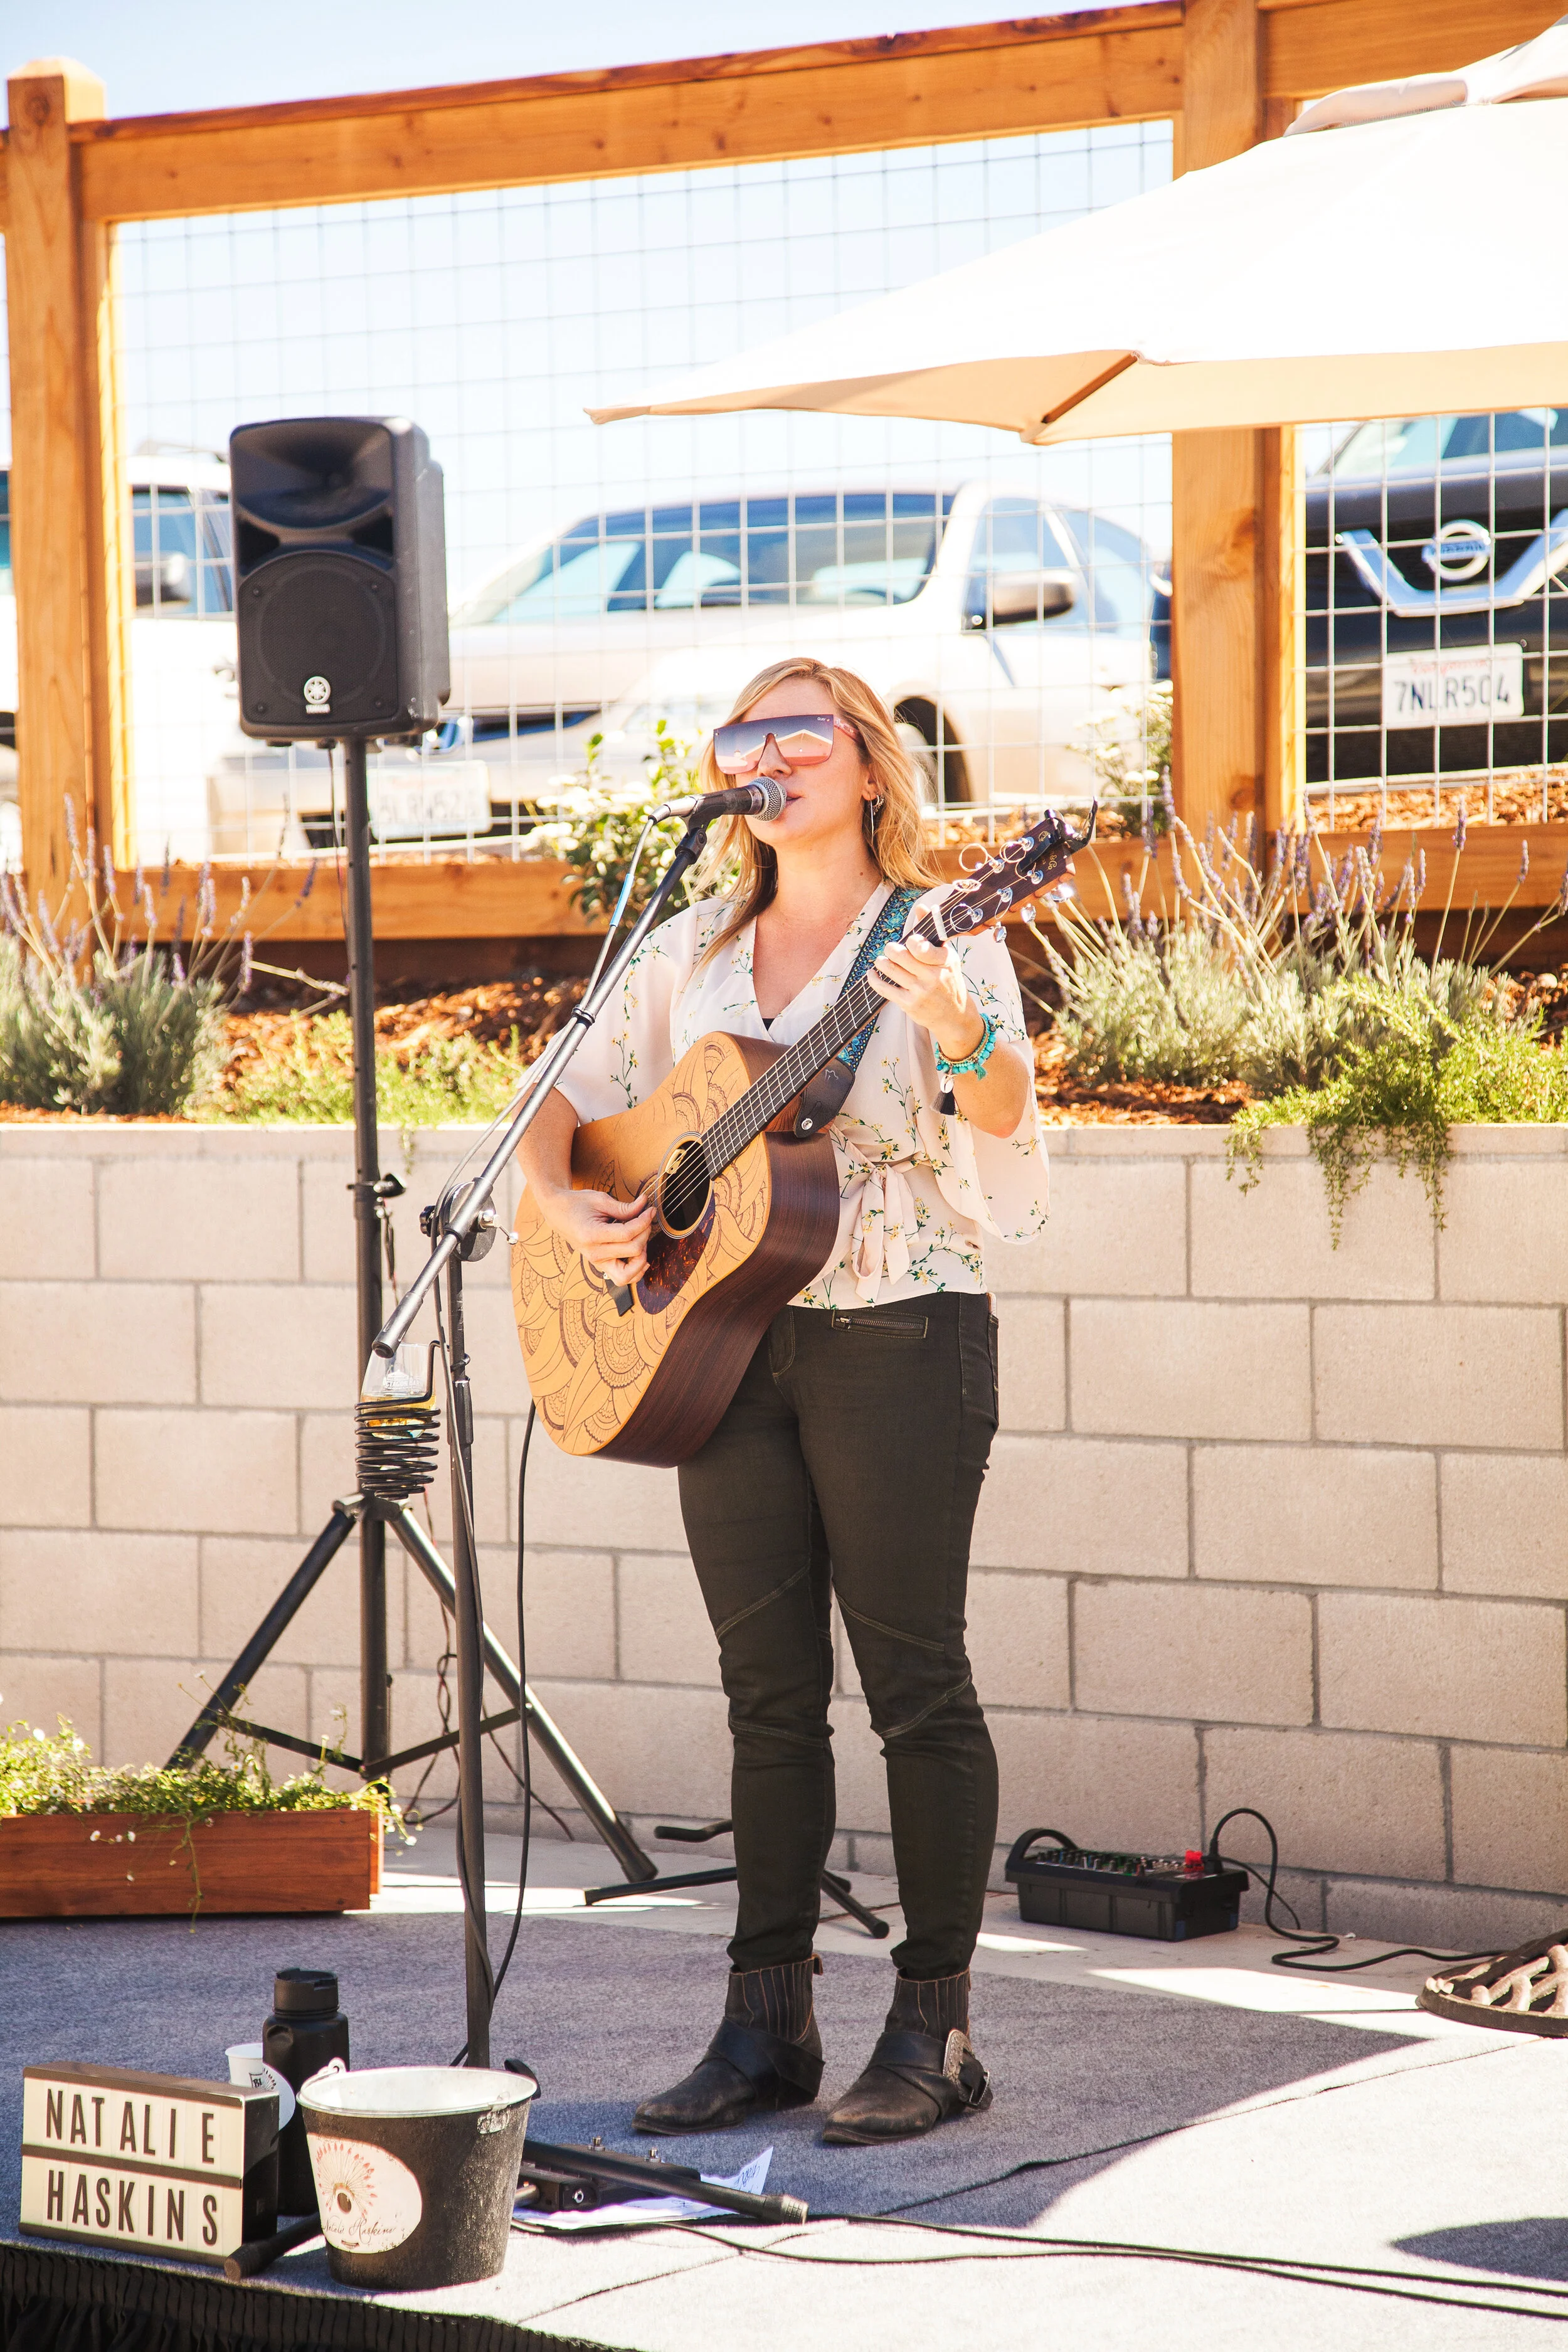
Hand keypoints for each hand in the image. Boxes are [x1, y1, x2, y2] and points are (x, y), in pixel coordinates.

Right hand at [538, 1185, 653, 1285]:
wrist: (558, 1213)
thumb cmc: (577, 1204)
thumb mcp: (600, 1200)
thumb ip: (625, 1207)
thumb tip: (645, 1205)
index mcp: (591, 1235)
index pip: (628, 1234)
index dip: (644, 1221)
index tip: (650, 1211)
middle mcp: (594, 1253)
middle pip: (633, 1251)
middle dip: (645, 1233)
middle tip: (645, 1220)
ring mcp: (597, 1262)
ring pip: (628, 1275)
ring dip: (642, 1257)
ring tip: (640, 1239)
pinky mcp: (601, 1265)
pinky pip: (622, 1277)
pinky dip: (636, 1270)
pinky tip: (640, 1255)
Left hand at [869, 933, 985, 1060]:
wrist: (954, 1016)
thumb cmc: (949, 981)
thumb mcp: (947, 956)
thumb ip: (932, 931)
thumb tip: (921, 907)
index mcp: (944, 961)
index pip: (920, 945)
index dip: (910, 941)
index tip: (909, 942)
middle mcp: (933, 976)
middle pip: (900, 955)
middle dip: (890, 949)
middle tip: (890, 949)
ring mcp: (920, 991)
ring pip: (890, 969)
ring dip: (881, 962)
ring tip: (881, 960)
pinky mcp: (909, 1004)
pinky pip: (884, 988)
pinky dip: (874, 979)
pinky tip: (872, 974)